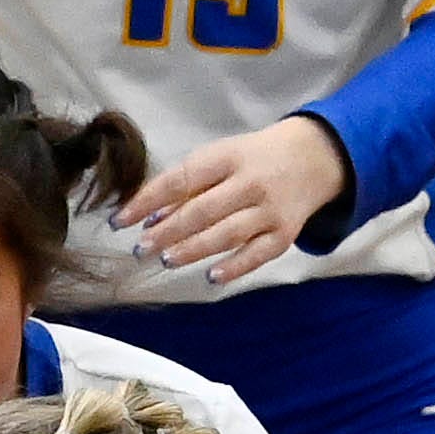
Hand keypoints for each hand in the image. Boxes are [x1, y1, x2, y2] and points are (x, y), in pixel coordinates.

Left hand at [118, 116, 353, 285]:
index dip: (147, 200)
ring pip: (227, 234)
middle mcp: (251, 182)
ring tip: (167, 260)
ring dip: (193, 249)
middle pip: (203, 210)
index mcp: (228, 156)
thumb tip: (150, 219)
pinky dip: (234, 267)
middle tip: (141, 248)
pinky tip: (211, 277)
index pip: (181, 179)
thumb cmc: (254, 159)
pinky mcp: (285, 233)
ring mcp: (270, 209)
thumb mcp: (221, 159)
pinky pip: (258, 254)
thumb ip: (188, 187)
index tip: (121, 220)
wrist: (313, 157)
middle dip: (167, 232)